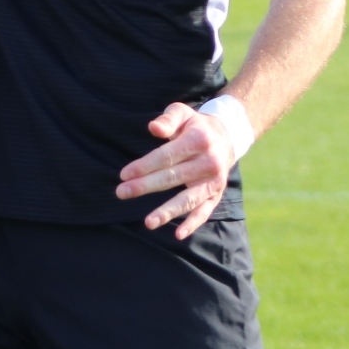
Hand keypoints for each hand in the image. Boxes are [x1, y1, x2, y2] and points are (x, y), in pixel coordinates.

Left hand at [116, 102, 237, 238]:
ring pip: (188, 199)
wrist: (227, 137)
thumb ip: (168, 119)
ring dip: (167, 212)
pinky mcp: (216, 195)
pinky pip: (205, 212)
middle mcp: (209, 162)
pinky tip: (178, 235)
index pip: (166, 156)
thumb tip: (153, 128)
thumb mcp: (183, 113)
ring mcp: (214, 181)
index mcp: (199, 140)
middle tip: (121, 193)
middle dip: (144, 186)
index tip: (124, 174)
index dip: (144, 166)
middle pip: (172, 177)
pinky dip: (192, 224)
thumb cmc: (195, 125)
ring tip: (148, 223)